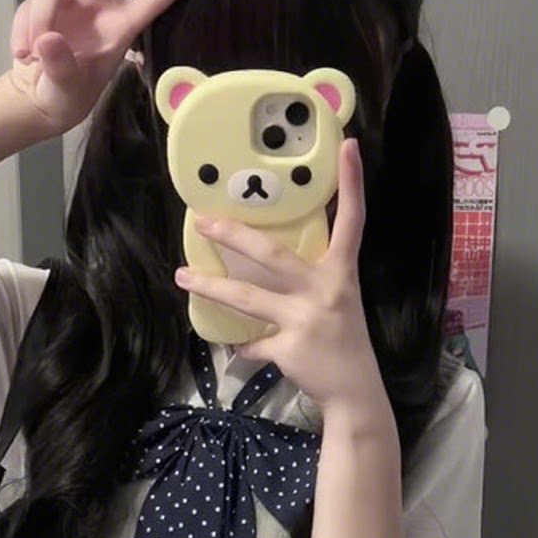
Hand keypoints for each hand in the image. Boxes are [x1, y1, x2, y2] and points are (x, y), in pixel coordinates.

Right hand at [5, 0, 218, 134]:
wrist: (39, 100)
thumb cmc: (68, 95)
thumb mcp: (68, 91)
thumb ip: (60, 66)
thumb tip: (46, 39)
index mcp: (122, 25)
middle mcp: (96, 3)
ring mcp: (67, 1)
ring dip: (37, 18)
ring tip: (33, 56)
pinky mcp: (40, 5)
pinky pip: (27, 6)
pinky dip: (21, 32)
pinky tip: (24, 57)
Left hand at [175, 138, 387, 418]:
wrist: (355, 393)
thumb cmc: (344, 342)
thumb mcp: (337, 302)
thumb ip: (308, 281)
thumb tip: (266, 264)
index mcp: (341, 273)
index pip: (351, 220)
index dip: (351, 183)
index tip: (347, 145)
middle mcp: (325, 290)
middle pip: (272, 254)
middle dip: (234, 235)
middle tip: (202, 220)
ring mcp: (306, 319)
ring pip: (247, 298)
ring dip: (211, 286)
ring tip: (182, 277)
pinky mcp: (289, 348)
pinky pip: (252, 344)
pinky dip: (243, 346)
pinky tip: (236, 347)